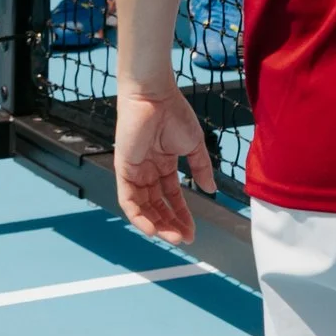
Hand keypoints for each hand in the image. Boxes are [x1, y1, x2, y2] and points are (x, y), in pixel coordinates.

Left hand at [114, 83, 217, 242]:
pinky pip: (129, 200)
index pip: (172, 196)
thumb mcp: (194, 145)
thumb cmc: (174, 113)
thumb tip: (211, 190)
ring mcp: (135, 172)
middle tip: (184, 238)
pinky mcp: (124, 171)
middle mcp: (147, 171)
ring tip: (172, 237)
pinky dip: (139, 216)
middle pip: (157, 206)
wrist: (154, 97)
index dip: (182, 214)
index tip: (192, 230)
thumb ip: (201, 169)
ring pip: (143, 208)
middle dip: (171, 223)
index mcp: (164, 164)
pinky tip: (152, 228)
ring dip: (157, 224)